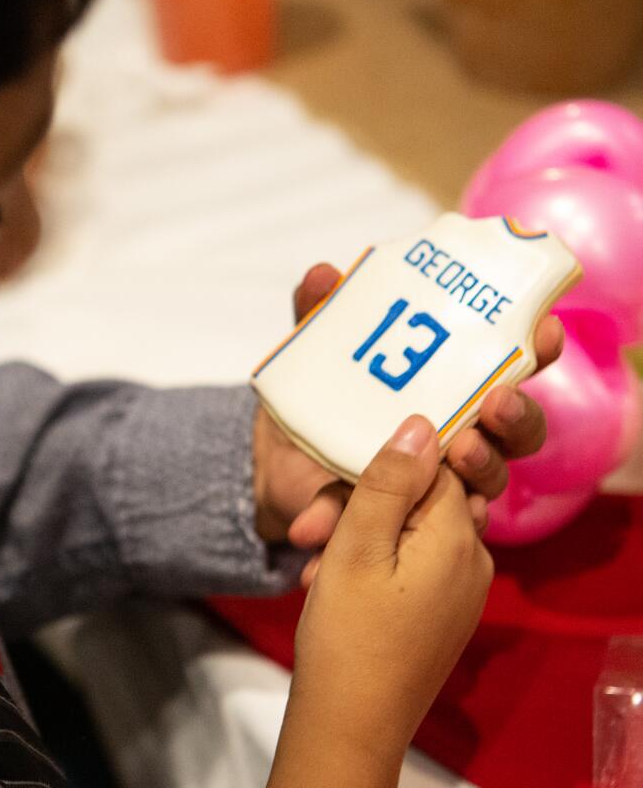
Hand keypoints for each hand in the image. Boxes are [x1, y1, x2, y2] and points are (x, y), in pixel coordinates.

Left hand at [252, 263, 563, 556]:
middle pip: (515, 435)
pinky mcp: (397, 526)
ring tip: (453, 456)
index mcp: (452, 391)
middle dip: (514, 419)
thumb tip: (322, 273)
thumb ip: (317, 313)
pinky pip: (406, 541)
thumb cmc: (316, 402)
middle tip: (493, 406)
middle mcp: (458, 441)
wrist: (272, 466)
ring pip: (482, 488)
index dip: (535, 353)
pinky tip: (357, 525)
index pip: (511, 371)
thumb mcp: (312, 355)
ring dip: (477, 473)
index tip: (542, 333)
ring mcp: (435, 488)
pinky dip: (376, 535)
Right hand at [267, 416, 492, 787]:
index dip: (385, 463)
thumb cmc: (349, 635)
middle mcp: (472, 560)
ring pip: (408, 531)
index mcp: (458, 537)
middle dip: (362, 504)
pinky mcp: (440, 612)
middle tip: (309, 530)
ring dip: (358, 536)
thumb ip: (387, 482)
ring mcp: (459, 590)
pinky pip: (409, 564)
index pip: (437, 463)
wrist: (350, 723)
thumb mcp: (357, 547)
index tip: (339, 475)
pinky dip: (370, 563)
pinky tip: (330, 582)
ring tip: (314, 563)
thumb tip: (421, 424)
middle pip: (421, 498)